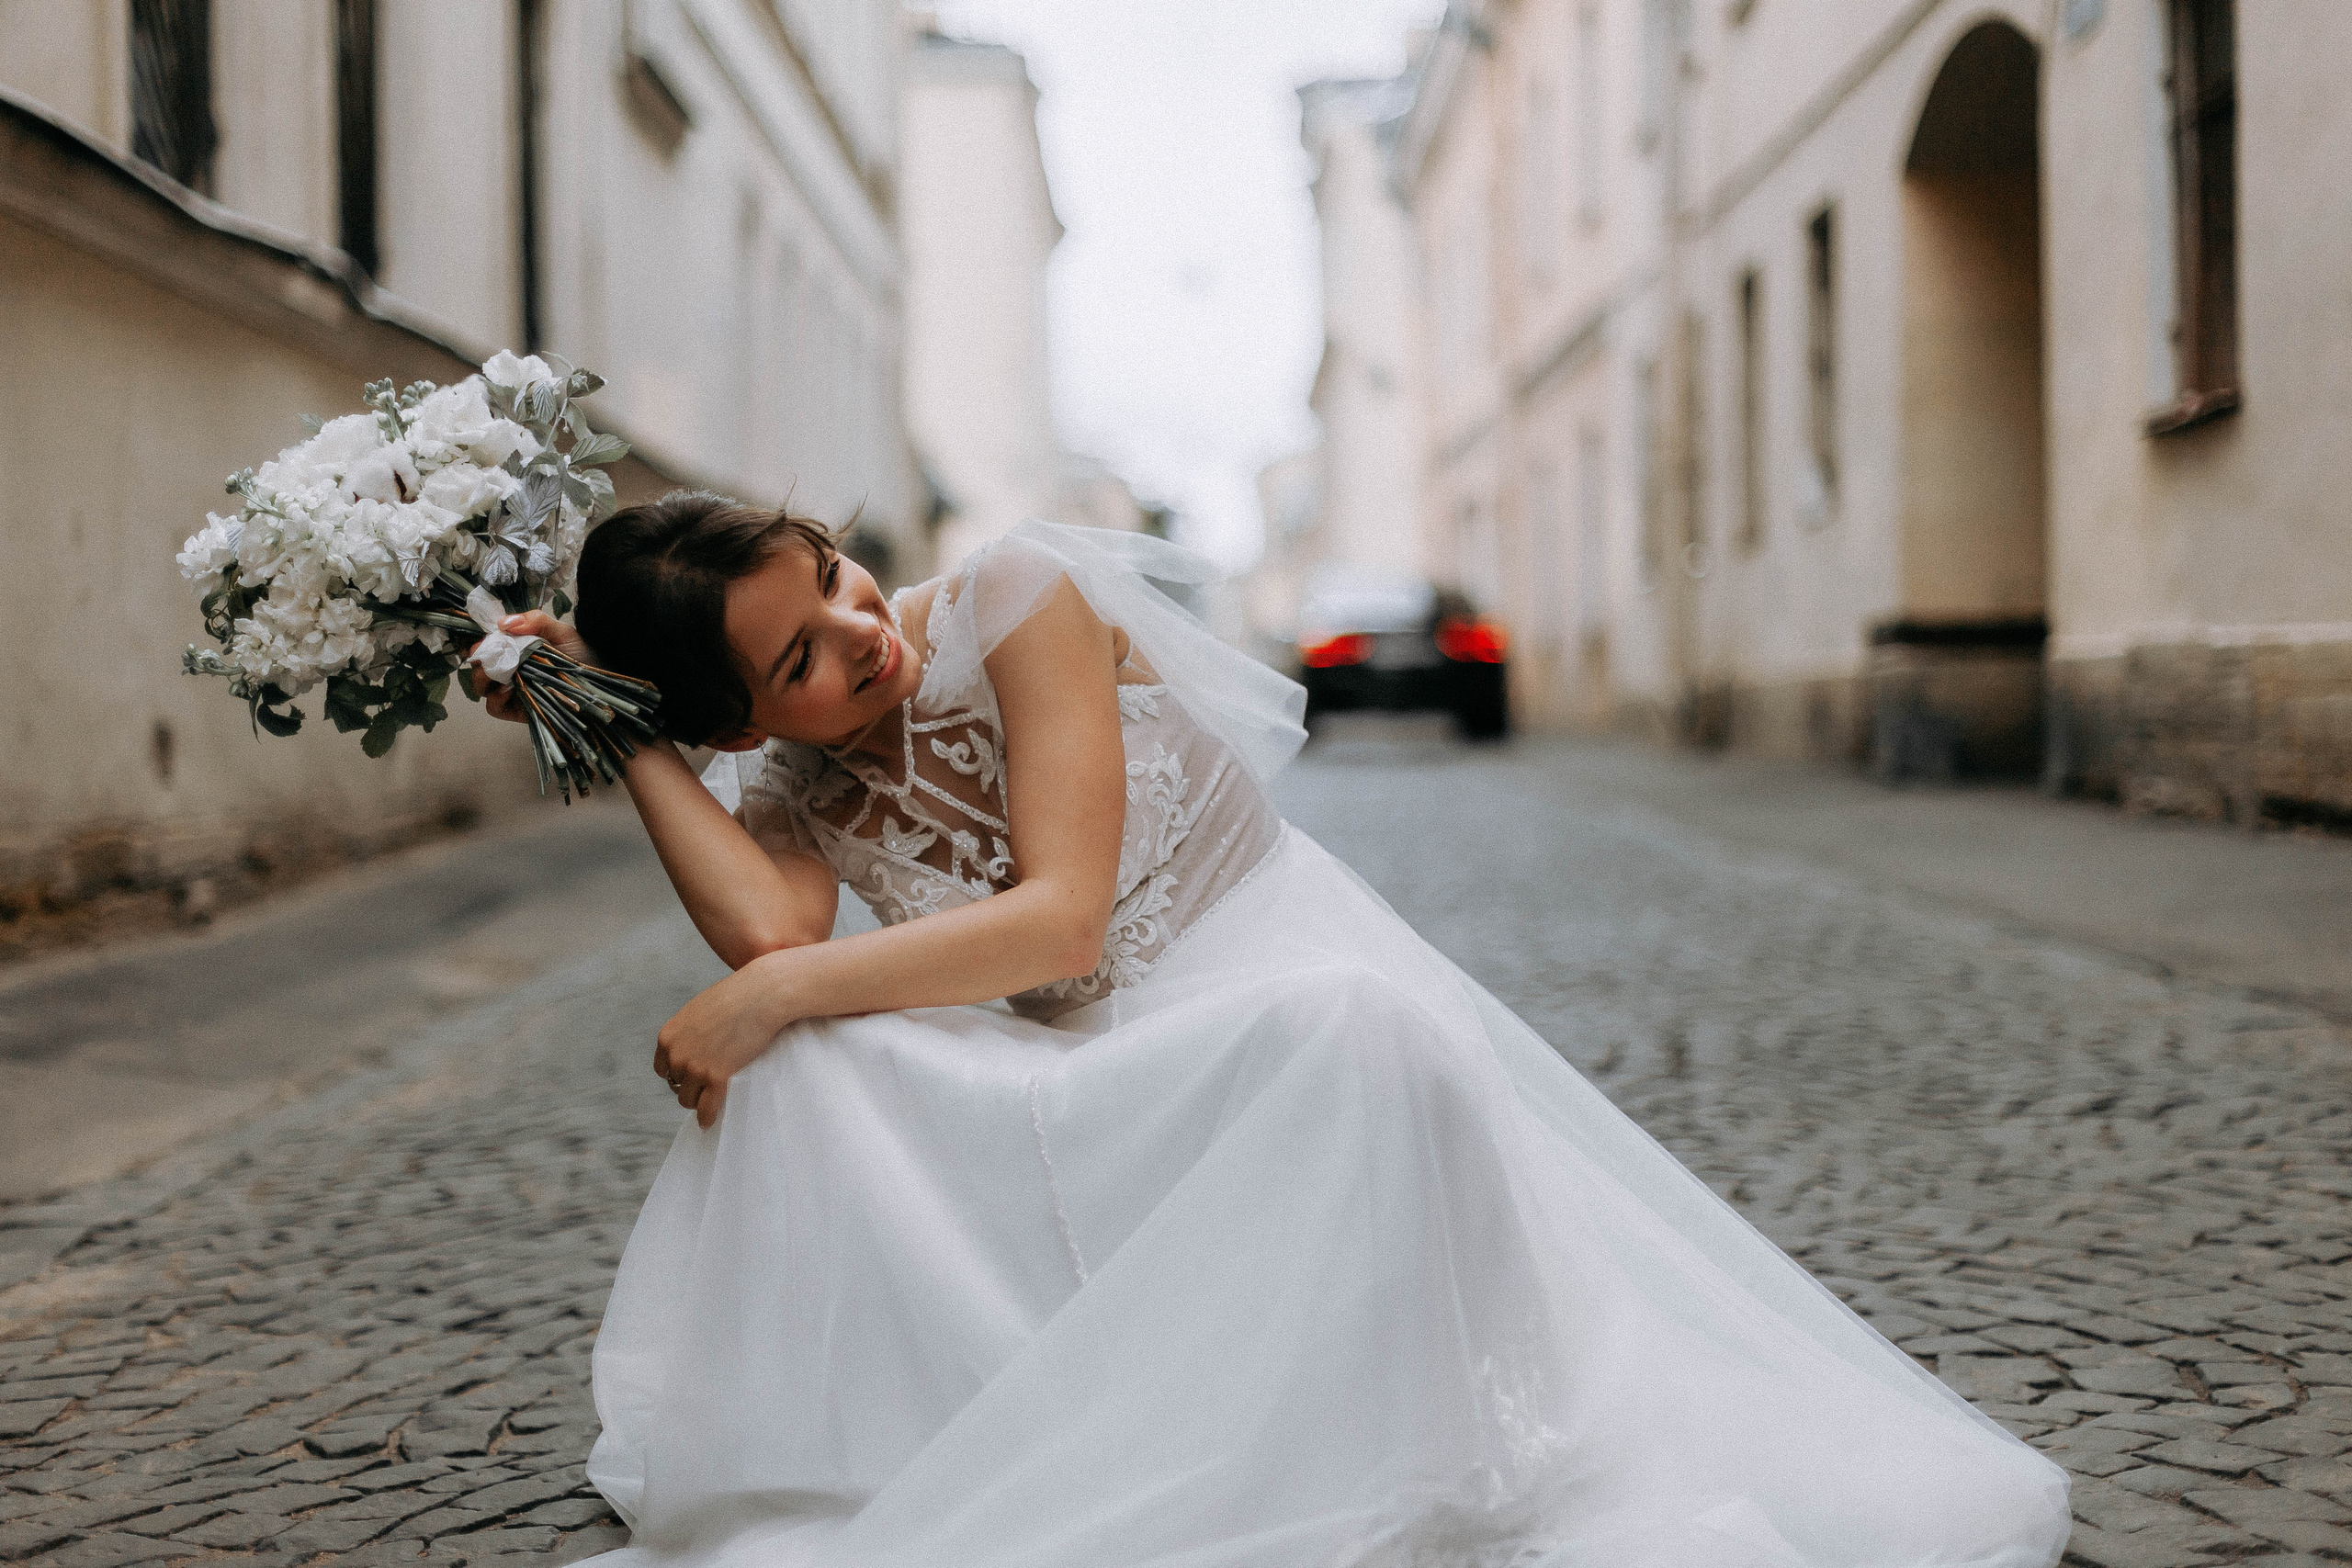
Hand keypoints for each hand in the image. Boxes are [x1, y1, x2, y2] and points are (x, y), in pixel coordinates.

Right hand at [467, 611, 592, 721]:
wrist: (599, 687)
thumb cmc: (582, 657)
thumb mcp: (563, 633)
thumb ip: (536, 621)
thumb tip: (504, 623)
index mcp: (518, 647)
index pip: (488, 643)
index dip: (481, 640)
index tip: (484, 638)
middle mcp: (511, 668)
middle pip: (479, 664)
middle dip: (479, 658)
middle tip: (487, 654)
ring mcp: (512, 690)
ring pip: (481, 686)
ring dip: (483, 678)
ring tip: (501, 673)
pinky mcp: (516, 710)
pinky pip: (493, 707)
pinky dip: (495, 699)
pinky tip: (510, 690)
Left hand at [652, 955, 797, 1128]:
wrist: (761, 995)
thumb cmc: (737, 997)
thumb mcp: (700, 1010)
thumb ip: (690, 1031)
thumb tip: (695, 1047)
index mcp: (668, 1036)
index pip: (662, 1068)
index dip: (678, 1074)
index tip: (691, 1077)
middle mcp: (676, 1054)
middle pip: (675, 1084)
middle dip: (689, 1086)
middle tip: (706, 1087)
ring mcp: (695, 1067)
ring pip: (687, 1099)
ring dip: (697, 1101)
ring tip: (710, 1101)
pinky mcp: (716, 1077)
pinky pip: (706, 1108)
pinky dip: (706, 1118)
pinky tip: (708, 1123)